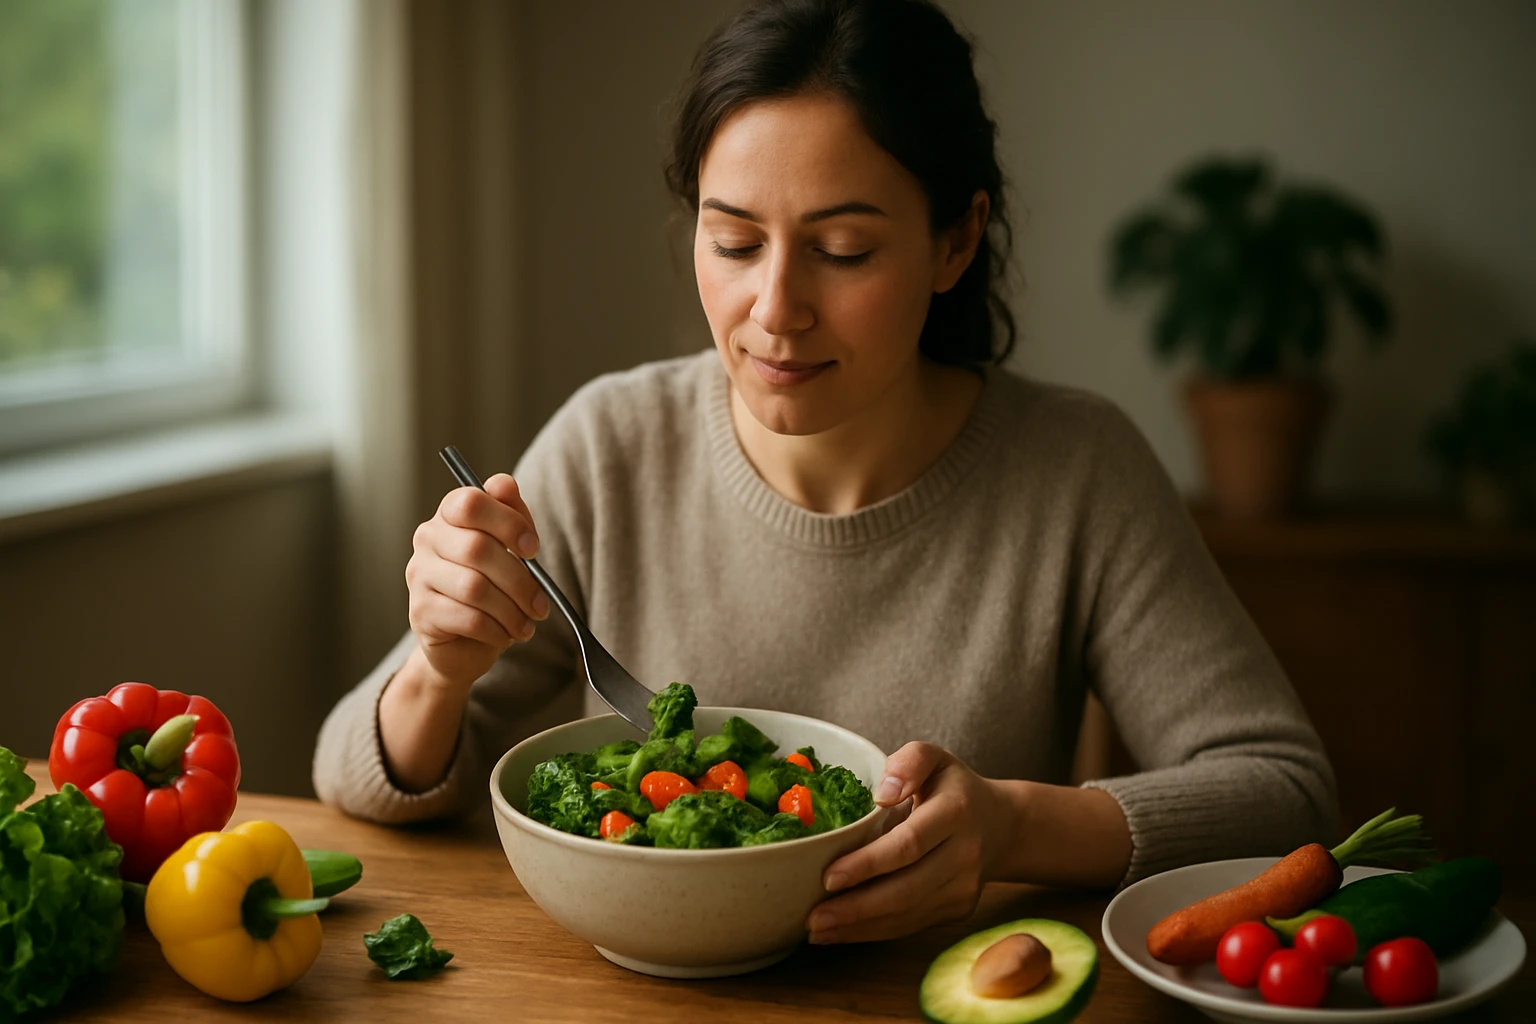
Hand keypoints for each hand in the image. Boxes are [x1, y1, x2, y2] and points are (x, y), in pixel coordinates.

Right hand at [404, 473, 550, 690]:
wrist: (464, 641)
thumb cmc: (493, 585)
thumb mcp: (510, 548)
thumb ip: (512, 514)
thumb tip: (504, 484)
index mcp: (449, 515)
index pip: (471, 503)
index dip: (508, 523)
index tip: (533, 549)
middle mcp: (427, 539)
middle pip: (476, 549)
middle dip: (519, 580)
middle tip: (540, 603)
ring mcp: (419, 575)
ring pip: (473, 588)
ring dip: (511, 610)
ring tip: (526, 624)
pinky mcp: (420, 611)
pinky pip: (467, 618)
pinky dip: (496, 630)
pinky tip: (506, 635)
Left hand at [806, 742, 1010, 943]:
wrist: (1001, 825)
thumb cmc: (953, 788)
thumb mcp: (934, 758)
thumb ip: (909, 762)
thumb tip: (882, 794)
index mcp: (956, 811)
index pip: (908, 844)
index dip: (868, 864)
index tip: (829, 877)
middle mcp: (966, 853)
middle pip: (906, 888)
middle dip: (856, 907)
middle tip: (813, 917)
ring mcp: (965, 887)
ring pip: (908, 914)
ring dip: (860, 927)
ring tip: (818, 929)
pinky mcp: (959, 908)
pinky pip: (913, 924)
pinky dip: (875, 932)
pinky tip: (843, 932)